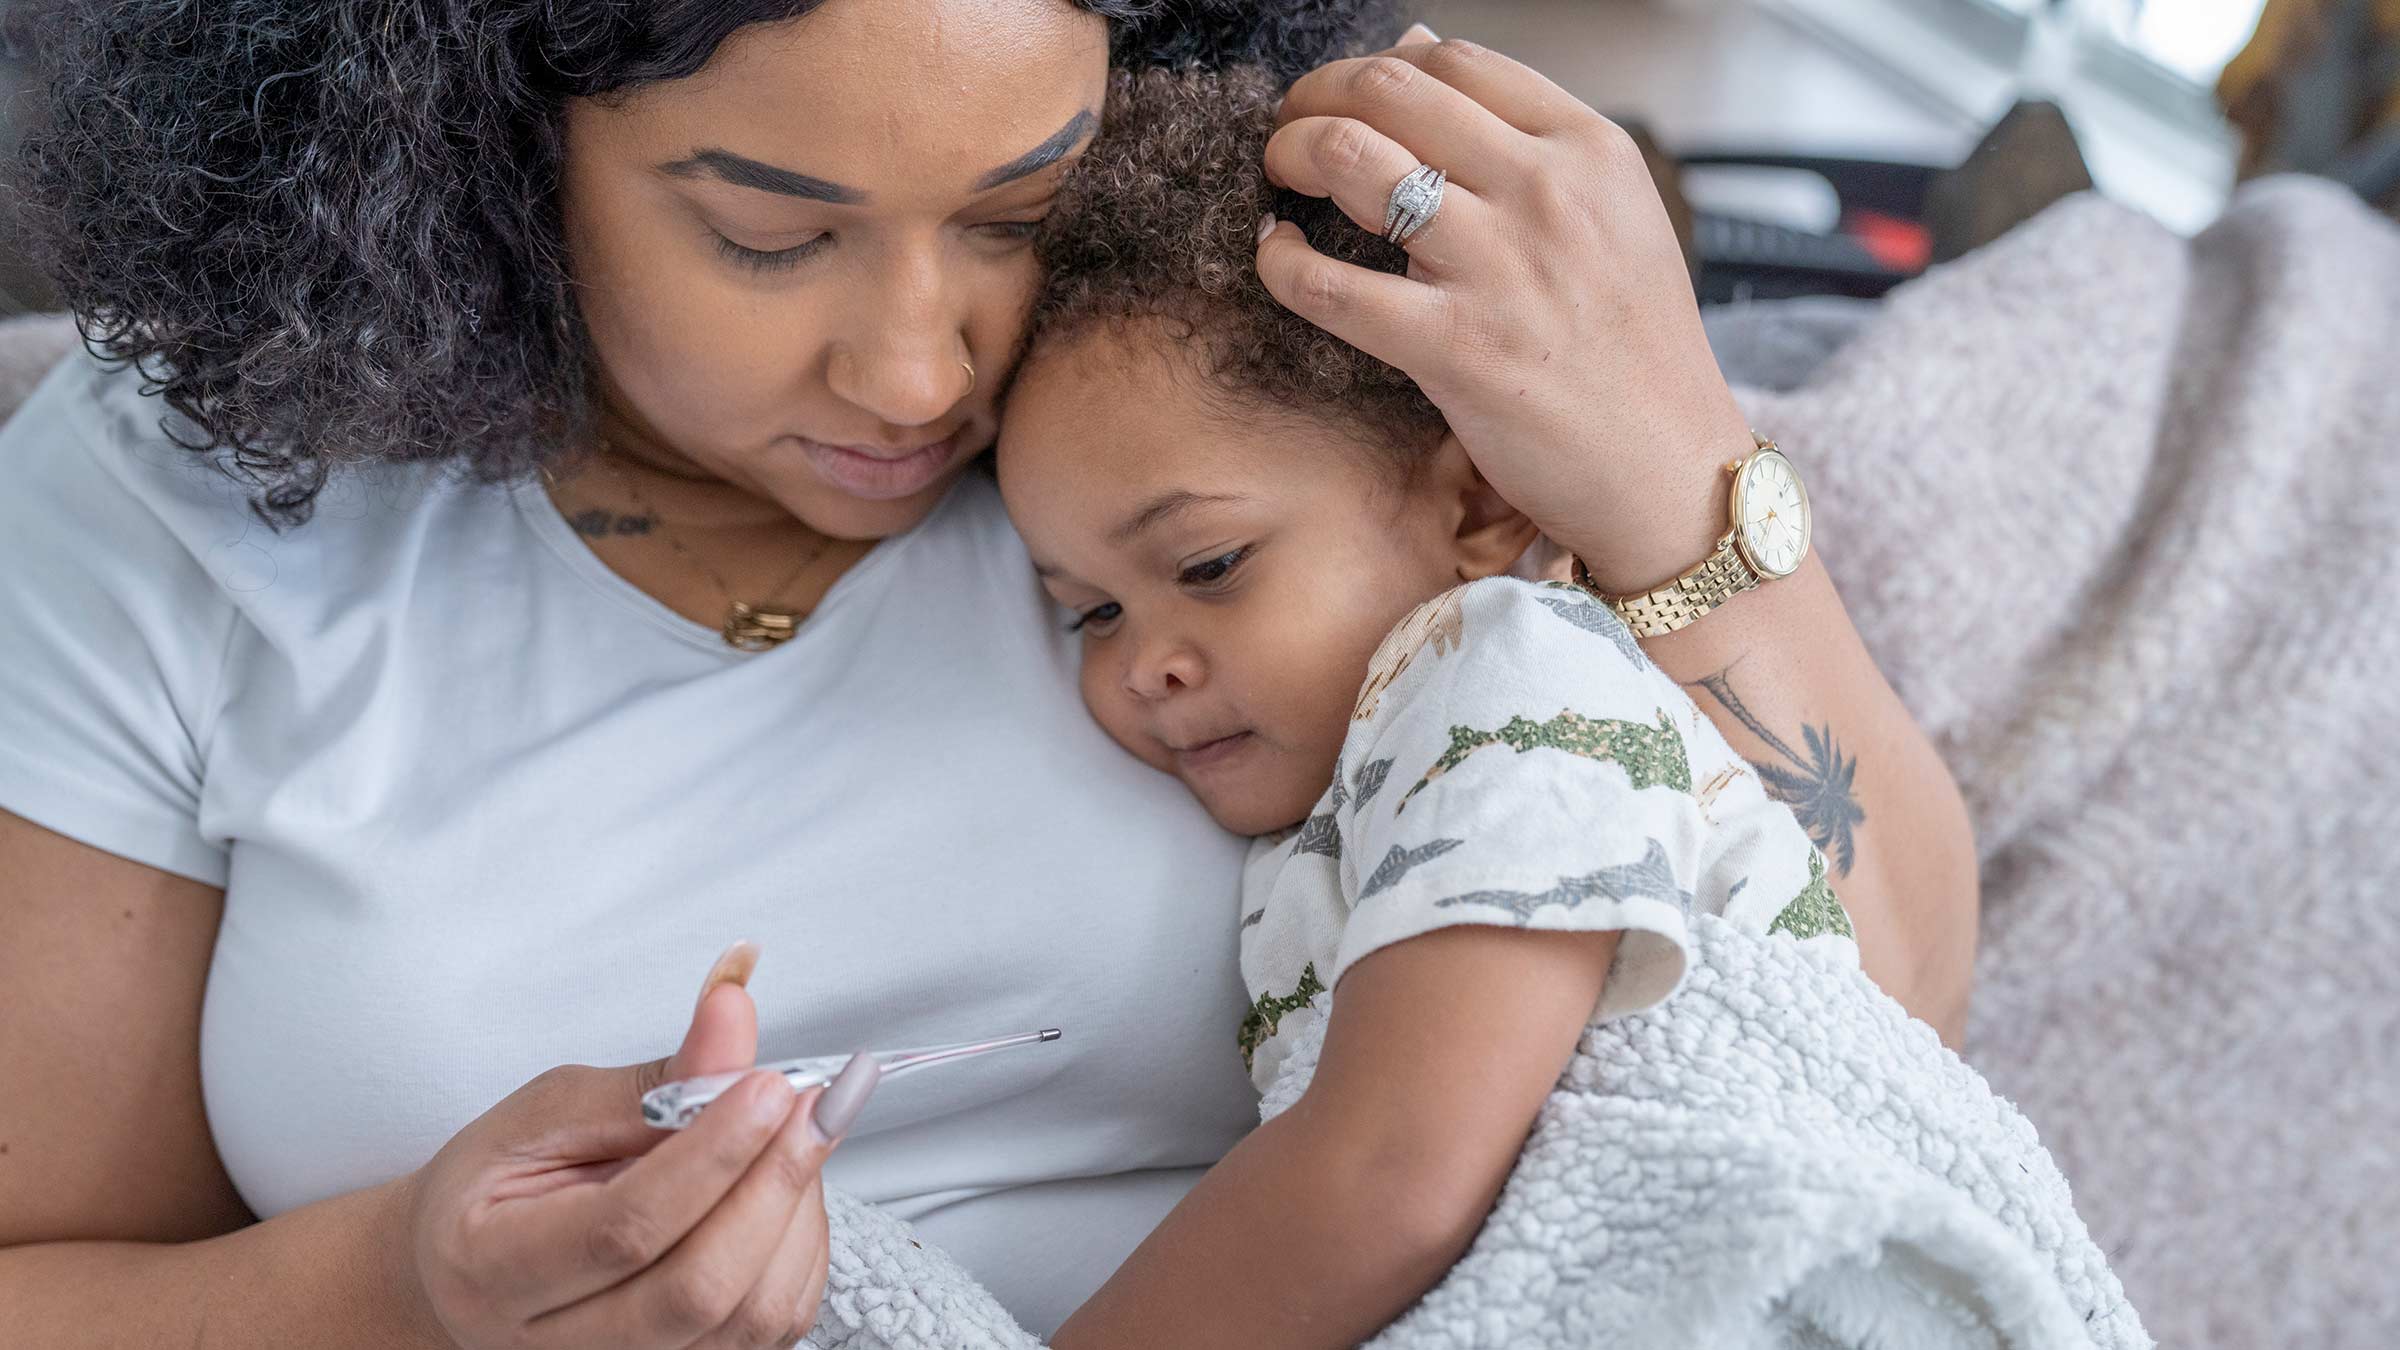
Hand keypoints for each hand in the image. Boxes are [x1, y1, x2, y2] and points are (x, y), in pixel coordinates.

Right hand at [397, 946, 878, 1348]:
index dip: (714, 1155)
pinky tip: (786, 1187)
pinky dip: (802, 1248)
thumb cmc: (497, 1189)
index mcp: (495, 1271)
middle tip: (811, 1102)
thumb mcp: (550, 1112)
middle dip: (774, 1181)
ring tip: (795, 1134)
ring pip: (750, 1315)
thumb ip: (652, 1082)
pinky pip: (775, 1325)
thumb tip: (731, 1014)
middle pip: (698, 1288)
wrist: (467, 1271)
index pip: (625, 1230)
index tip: (769, 1086)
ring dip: (797, 1210)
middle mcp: (557, 1347)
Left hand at [1257, 27, 1755, 593]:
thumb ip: (1522, 135)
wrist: (1672, 469)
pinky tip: (1276, 255)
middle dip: (1316, 96)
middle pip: (1390, 92)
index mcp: (1587, 150)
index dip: (1377, 68)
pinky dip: (1281, 261)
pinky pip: (1332, 286)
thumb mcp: (1610, 214)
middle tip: (1292, 129)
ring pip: (1352, 161)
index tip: (1347, 97)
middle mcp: (1544, 193)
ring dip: (1291, 154)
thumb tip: (1418, 46)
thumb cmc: (1635, 349)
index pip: (1454, 63)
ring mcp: (1498, 269)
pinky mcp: (1454, 349)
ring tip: (1279, 177)